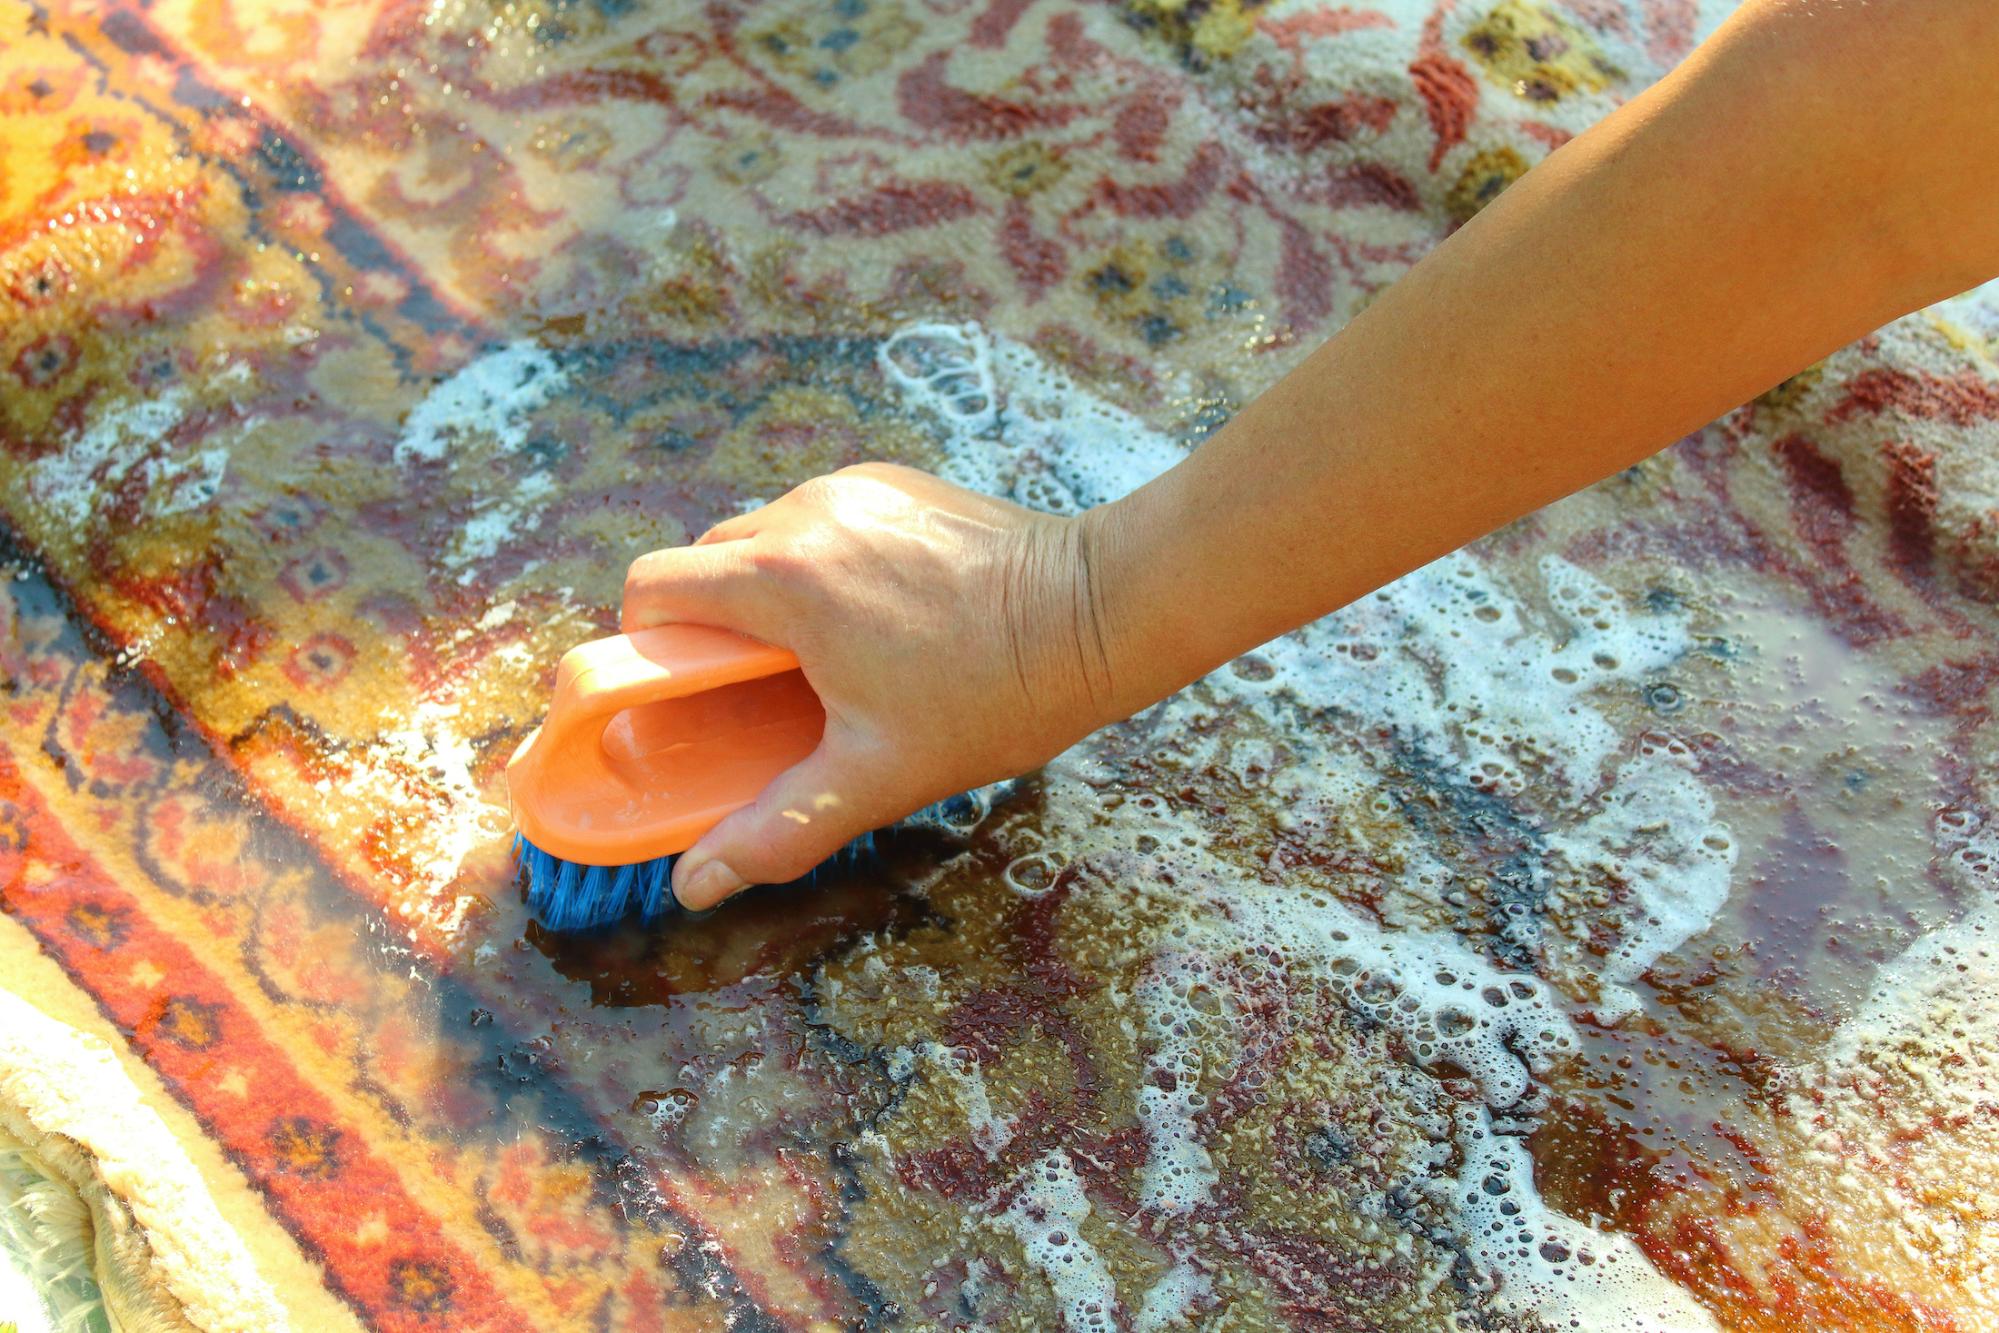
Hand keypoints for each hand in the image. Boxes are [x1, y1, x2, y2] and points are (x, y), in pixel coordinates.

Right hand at [623, 463, 1118, 909]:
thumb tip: (695, 884)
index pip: (654, 588)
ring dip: (769, 595)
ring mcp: (853, 487)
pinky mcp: (893, 480)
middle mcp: (805, 514)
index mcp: (784, 580)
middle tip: (761, 694)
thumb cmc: (993, 693)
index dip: (647, 644)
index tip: (683, 695)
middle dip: (713, 628)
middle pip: (704, 561)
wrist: (1097, 614)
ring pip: (763, 537)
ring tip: (828, 661)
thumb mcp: (877, 775)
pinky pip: (820, 520)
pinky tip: (877, 619)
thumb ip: (777, 828)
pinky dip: (822, 565)